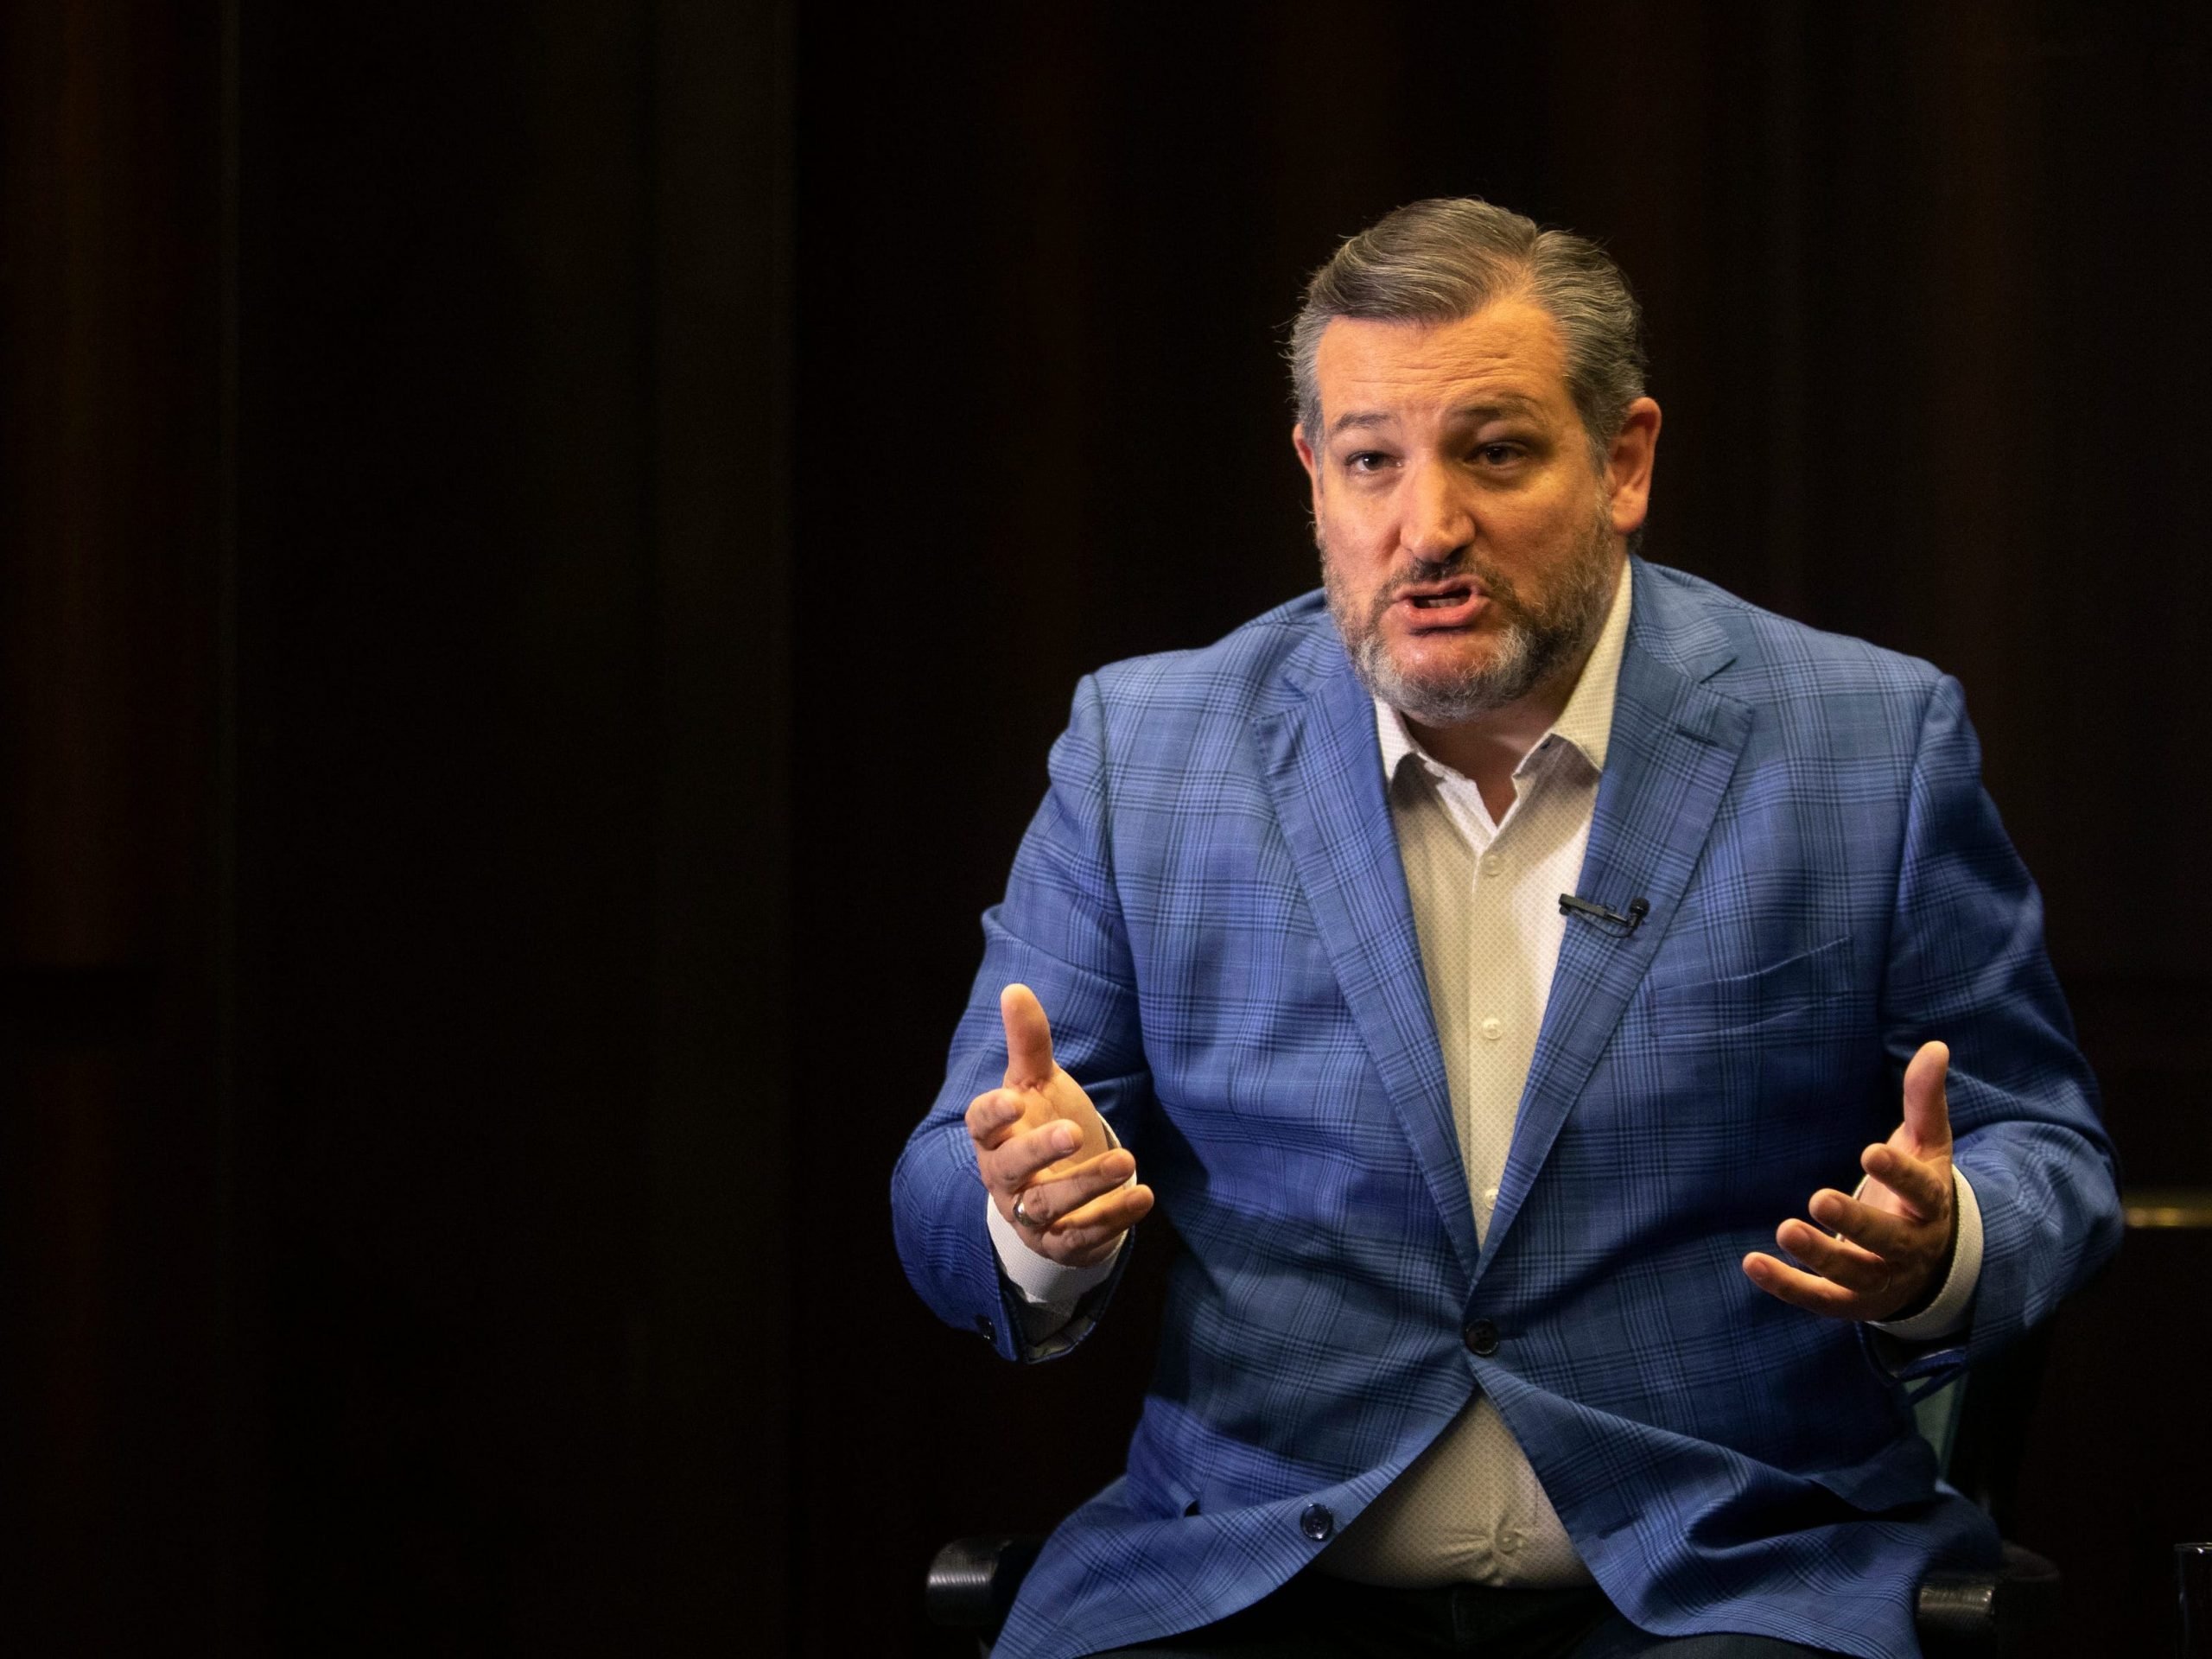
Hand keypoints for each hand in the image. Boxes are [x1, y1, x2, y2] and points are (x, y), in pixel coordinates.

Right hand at [965, 983, 1154, 1267]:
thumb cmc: (1043, 1125)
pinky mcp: (1063, 1243)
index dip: (994, 1113)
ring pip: (1048, 1207)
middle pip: (1010, 1169)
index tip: (1016, 1098)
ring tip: (1126, 1160)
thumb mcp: (1038, 1084)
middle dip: (1038, 1151)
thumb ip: (1029, 1043)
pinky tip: (1144, 1196)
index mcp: (995, 1137)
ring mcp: (1032, 1217)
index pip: (980, 1126)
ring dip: (1087, 1185)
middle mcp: (1005, 1180)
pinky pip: (1084, 1237)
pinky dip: (1114, 1218)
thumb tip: (1015, 988)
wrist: (1063, 1195)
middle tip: (1072, 1130)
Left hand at [1743, 1040, 1957, 1321]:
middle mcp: (1910, 1248)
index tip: (1871, 1151)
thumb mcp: (1927, 1146)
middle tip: (1819, 1197)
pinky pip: (1819, 1297)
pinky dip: (1786, 1285)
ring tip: (1785, 1230)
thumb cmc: (1919, 1192)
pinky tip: (1752, 1263)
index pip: (1921, 1193)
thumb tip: (1936, 1046)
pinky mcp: (1851, 1301)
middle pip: (1886, 1240)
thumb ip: (1924, 1101)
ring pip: (1853, 1273)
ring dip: (1819, 1254)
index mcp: (1931, 1207)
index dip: (1899, 1175)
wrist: (1931, 1265)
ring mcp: (1881, 1279)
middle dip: (1855, 1222)